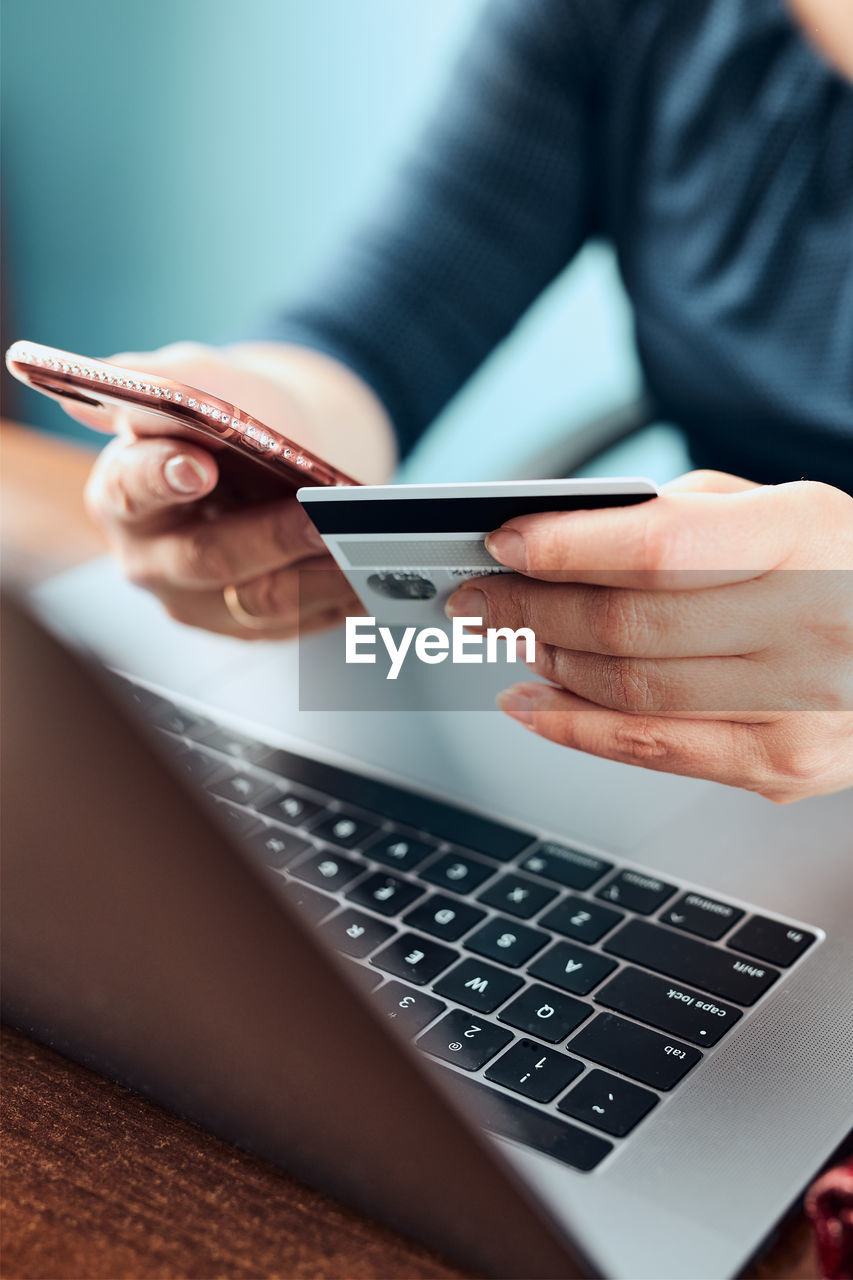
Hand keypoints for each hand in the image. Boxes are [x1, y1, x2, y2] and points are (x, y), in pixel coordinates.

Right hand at [74, 342, 389, 637]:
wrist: (276, 454)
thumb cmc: (231, 415)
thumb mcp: (199, 381)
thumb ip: (160, 382)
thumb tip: (109, 390)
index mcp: (120, 492)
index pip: (129, 489)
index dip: (161, 477)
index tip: (198, 466)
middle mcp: (150, 559)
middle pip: (206, 556)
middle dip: (268, 536)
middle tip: (318, 516)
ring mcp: (198, 602)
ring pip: (260, 601)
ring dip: (317, 578)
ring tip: (361, 551)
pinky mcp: (247, 627)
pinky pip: (299, 623)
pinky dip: (338, 600)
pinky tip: (375, 578)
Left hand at [447, 471, 852, 801]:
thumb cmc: (845, 571)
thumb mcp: (782, 510)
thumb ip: (684, 517)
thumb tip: (564, 540)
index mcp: (808, 538)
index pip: (661, 548)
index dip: (567, 547)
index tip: (504, 543)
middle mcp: (809, 625)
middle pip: (631, 625)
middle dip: (532, 610)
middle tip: (481, 597)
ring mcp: (798, 708)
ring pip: (630, 693)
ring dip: (548, 666)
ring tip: (510, 640)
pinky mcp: (781, 767)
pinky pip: (651, 751)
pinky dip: (575, 729)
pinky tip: (534, 705)